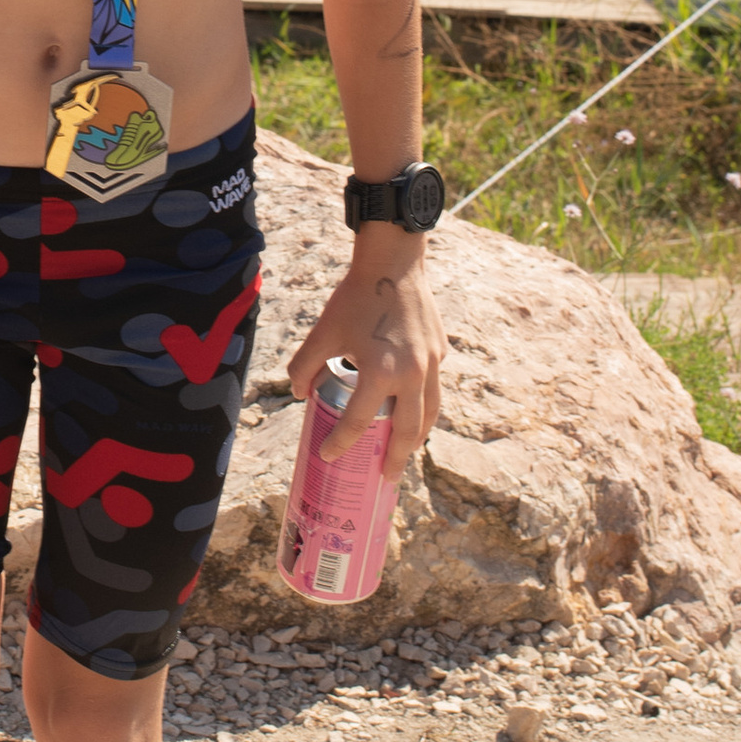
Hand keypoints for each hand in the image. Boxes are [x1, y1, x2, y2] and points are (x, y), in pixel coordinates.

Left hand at [289, 248, 444, 465]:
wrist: (393, 264)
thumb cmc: (356, 297)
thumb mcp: (323, 332)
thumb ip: (304, 365)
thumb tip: (299, 394)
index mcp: (380, 371)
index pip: (358, 421)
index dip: (340, 443)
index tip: (328, 455)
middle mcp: (412, 374)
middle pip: (407, 431)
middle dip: (396, 459)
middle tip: (386, 478)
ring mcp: (432, 364)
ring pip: (430, 414)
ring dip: (418, 438)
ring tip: (406, 453)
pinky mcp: (441, 352)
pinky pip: (434, 388)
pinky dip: (425, 406)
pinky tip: (414, 411)